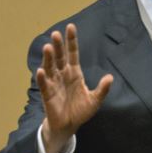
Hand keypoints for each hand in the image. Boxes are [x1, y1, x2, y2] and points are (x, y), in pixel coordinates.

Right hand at [37, 23, 112, 152]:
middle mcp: (63, 75)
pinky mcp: (48, 94)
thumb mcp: (95, 99)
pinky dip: (43, 78)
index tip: (70, 27)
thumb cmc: (81, 110)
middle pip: (60, 57)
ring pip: (50, 68)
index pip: (73, 54)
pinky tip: (41, 70)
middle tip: (56, 34)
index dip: (71, 41)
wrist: (69, 125)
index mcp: (75, 73)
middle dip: (58, 46)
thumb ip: (102, 89)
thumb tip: (110, 77)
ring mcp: (54, 83)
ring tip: (48, 47)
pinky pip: (45, 85)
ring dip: (49, 58)